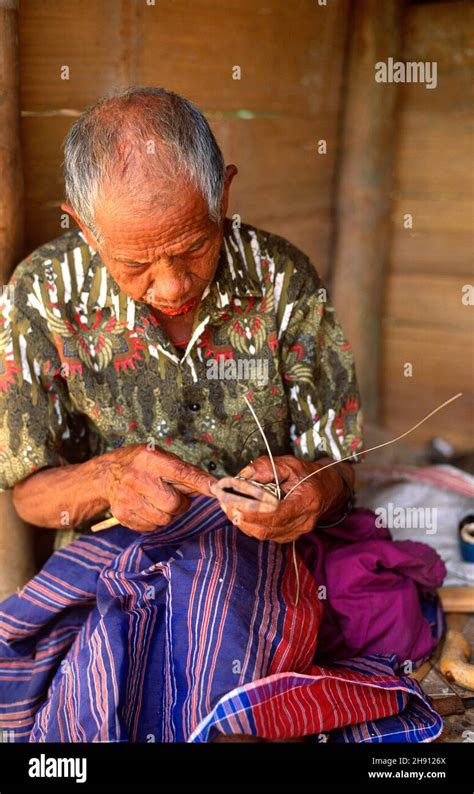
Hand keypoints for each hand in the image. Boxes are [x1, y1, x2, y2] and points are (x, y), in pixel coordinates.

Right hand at [100, 444, 217, 531]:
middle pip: (174, 504)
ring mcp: (128, 498)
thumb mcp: (161, 458)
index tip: (217, 489)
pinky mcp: (123, 514)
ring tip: (157, 499)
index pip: (181, 473)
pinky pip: (152, 527)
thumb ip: (184, 472)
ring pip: (165, 519)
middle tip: (172, 495)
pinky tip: (147, 507)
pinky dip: (155, 520)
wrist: (107, 474)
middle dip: (180, 503)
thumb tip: (211, 487)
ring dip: (168, 513)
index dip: (201, 482)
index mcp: (150, 459)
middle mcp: (137, 477)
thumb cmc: (141, 465)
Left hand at [211, 455, 345, 542]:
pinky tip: (240, 512)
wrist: (325, 489)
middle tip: (225, 503)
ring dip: (242, 521)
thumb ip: (265, 468)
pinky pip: (265, 535)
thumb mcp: (289, 464)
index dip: (253, 511)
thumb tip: (243, 476)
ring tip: (228, 505)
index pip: (276, 514)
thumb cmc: (307, 475)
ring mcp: (296, 532)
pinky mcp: (288, 536)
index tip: (234, 503)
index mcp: (306, 501)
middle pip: (266, 528)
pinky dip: (249, 524)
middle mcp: (303, 522)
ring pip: (263, 534)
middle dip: (242, 517)